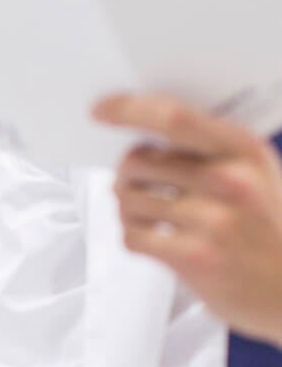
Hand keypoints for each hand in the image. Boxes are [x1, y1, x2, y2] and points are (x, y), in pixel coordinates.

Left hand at [94, 93, 281, 347]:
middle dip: (125, 171)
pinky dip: (134, 235)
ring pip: (128, 198)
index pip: (172, 117)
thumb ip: (208, 150)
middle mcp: (230, 181)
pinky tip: (154, 239)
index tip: (101, 109)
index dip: (128, 109)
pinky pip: (132, 235)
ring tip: (146, 215)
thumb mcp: (258, 174)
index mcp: (244, 151)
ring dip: (127, 207)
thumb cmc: (271, 231)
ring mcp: (213, 220)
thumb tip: (140, 131)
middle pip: (138, 159)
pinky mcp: (194, 257)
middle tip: (130, 182)